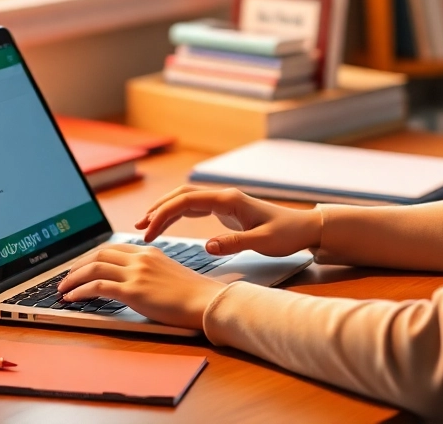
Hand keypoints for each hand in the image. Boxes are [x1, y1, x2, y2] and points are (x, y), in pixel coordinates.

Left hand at [55, 244, 226, 329]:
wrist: (206, 301)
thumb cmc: (193, 294)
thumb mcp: (169, 274)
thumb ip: (150, 272)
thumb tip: (134, 282)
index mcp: (149, 252)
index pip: (112, 249)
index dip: (92, 257)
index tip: (81, 267)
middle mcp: (140, 258)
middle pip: (99, 254)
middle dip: (78, 265)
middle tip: (66, 277)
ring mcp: (136, 273)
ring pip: (93, 268)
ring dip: (73, 278)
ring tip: (62, 288)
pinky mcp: (133, 290)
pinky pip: (97, 286)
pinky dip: (80, 291)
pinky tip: (72, 297)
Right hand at [135, 186, 322, 256]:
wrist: (304, 228)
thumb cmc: (286, 234)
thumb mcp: (263, 243)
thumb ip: (235, 244)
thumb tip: (208, 247)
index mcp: (229, 200)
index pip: (187, 201)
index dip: (164, 214)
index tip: (149, 232)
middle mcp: (223, 197)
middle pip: (181, 196)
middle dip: (158, 209)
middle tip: (138, 228)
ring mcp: (223, 202)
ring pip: (185, 200)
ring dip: (164, 211)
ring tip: (144, 227)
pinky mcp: (224, 210)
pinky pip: (193, 208)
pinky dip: (176, 215)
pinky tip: (166, 225)